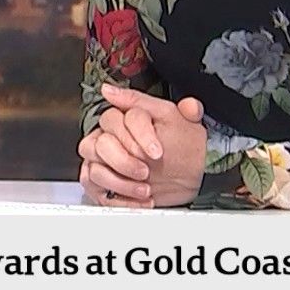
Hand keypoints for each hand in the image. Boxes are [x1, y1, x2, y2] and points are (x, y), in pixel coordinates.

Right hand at [90, 83, 208, 207]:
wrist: (195, 172)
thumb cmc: (184, 143)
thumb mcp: (169, 115)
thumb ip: (142, 101)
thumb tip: (111, 89)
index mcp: (123, 118)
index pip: (115, 119)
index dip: (138, 136)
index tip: (156, 152)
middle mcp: (109, 138)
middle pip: (101, 145)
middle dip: (124, 161)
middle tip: (146, 171)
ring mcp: (104, 162)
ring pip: (94, 169)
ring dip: (120, 182)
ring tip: (145, 189)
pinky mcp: (104, 183)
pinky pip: (96, 190)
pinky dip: (118, 197)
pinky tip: (140, 199)